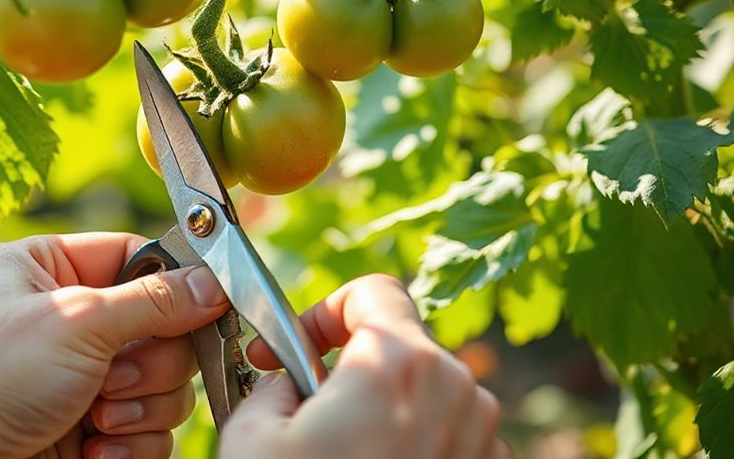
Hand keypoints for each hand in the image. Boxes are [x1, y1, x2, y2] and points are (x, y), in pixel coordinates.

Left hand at [0, 233, 230, 458]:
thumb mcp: (75, 324)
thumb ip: (154, 300)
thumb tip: (213, 283)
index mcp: (47, 270)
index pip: (136, 256)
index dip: (173, 281)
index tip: (209, 301)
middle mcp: (67, 321)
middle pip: (162, 327)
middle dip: (147, 363)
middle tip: (114, 378)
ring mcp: (81, 376)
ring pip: (163, 382)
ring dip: (140, 407)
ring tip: (96, 420)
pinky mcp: (90, 426)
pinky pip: (148, 428)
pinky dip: (130, 443)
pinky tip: (93, 448)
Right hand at [220, 274, 508, 458]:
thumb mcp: (253, 432)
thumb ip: (276, 379)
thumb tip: (292, 378)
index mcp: (397, 362)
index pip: (374, 290)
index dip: (326, 309)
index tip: (296, 345)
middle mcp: (455, 388)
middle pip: (398, 342)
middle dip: (349, 366)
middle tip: (307, 408)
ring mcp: (480, 433)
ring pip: (425, 387)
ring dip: (382, 405)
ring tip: (338, 452)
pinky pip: (447, 429)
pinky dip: (411, 439)